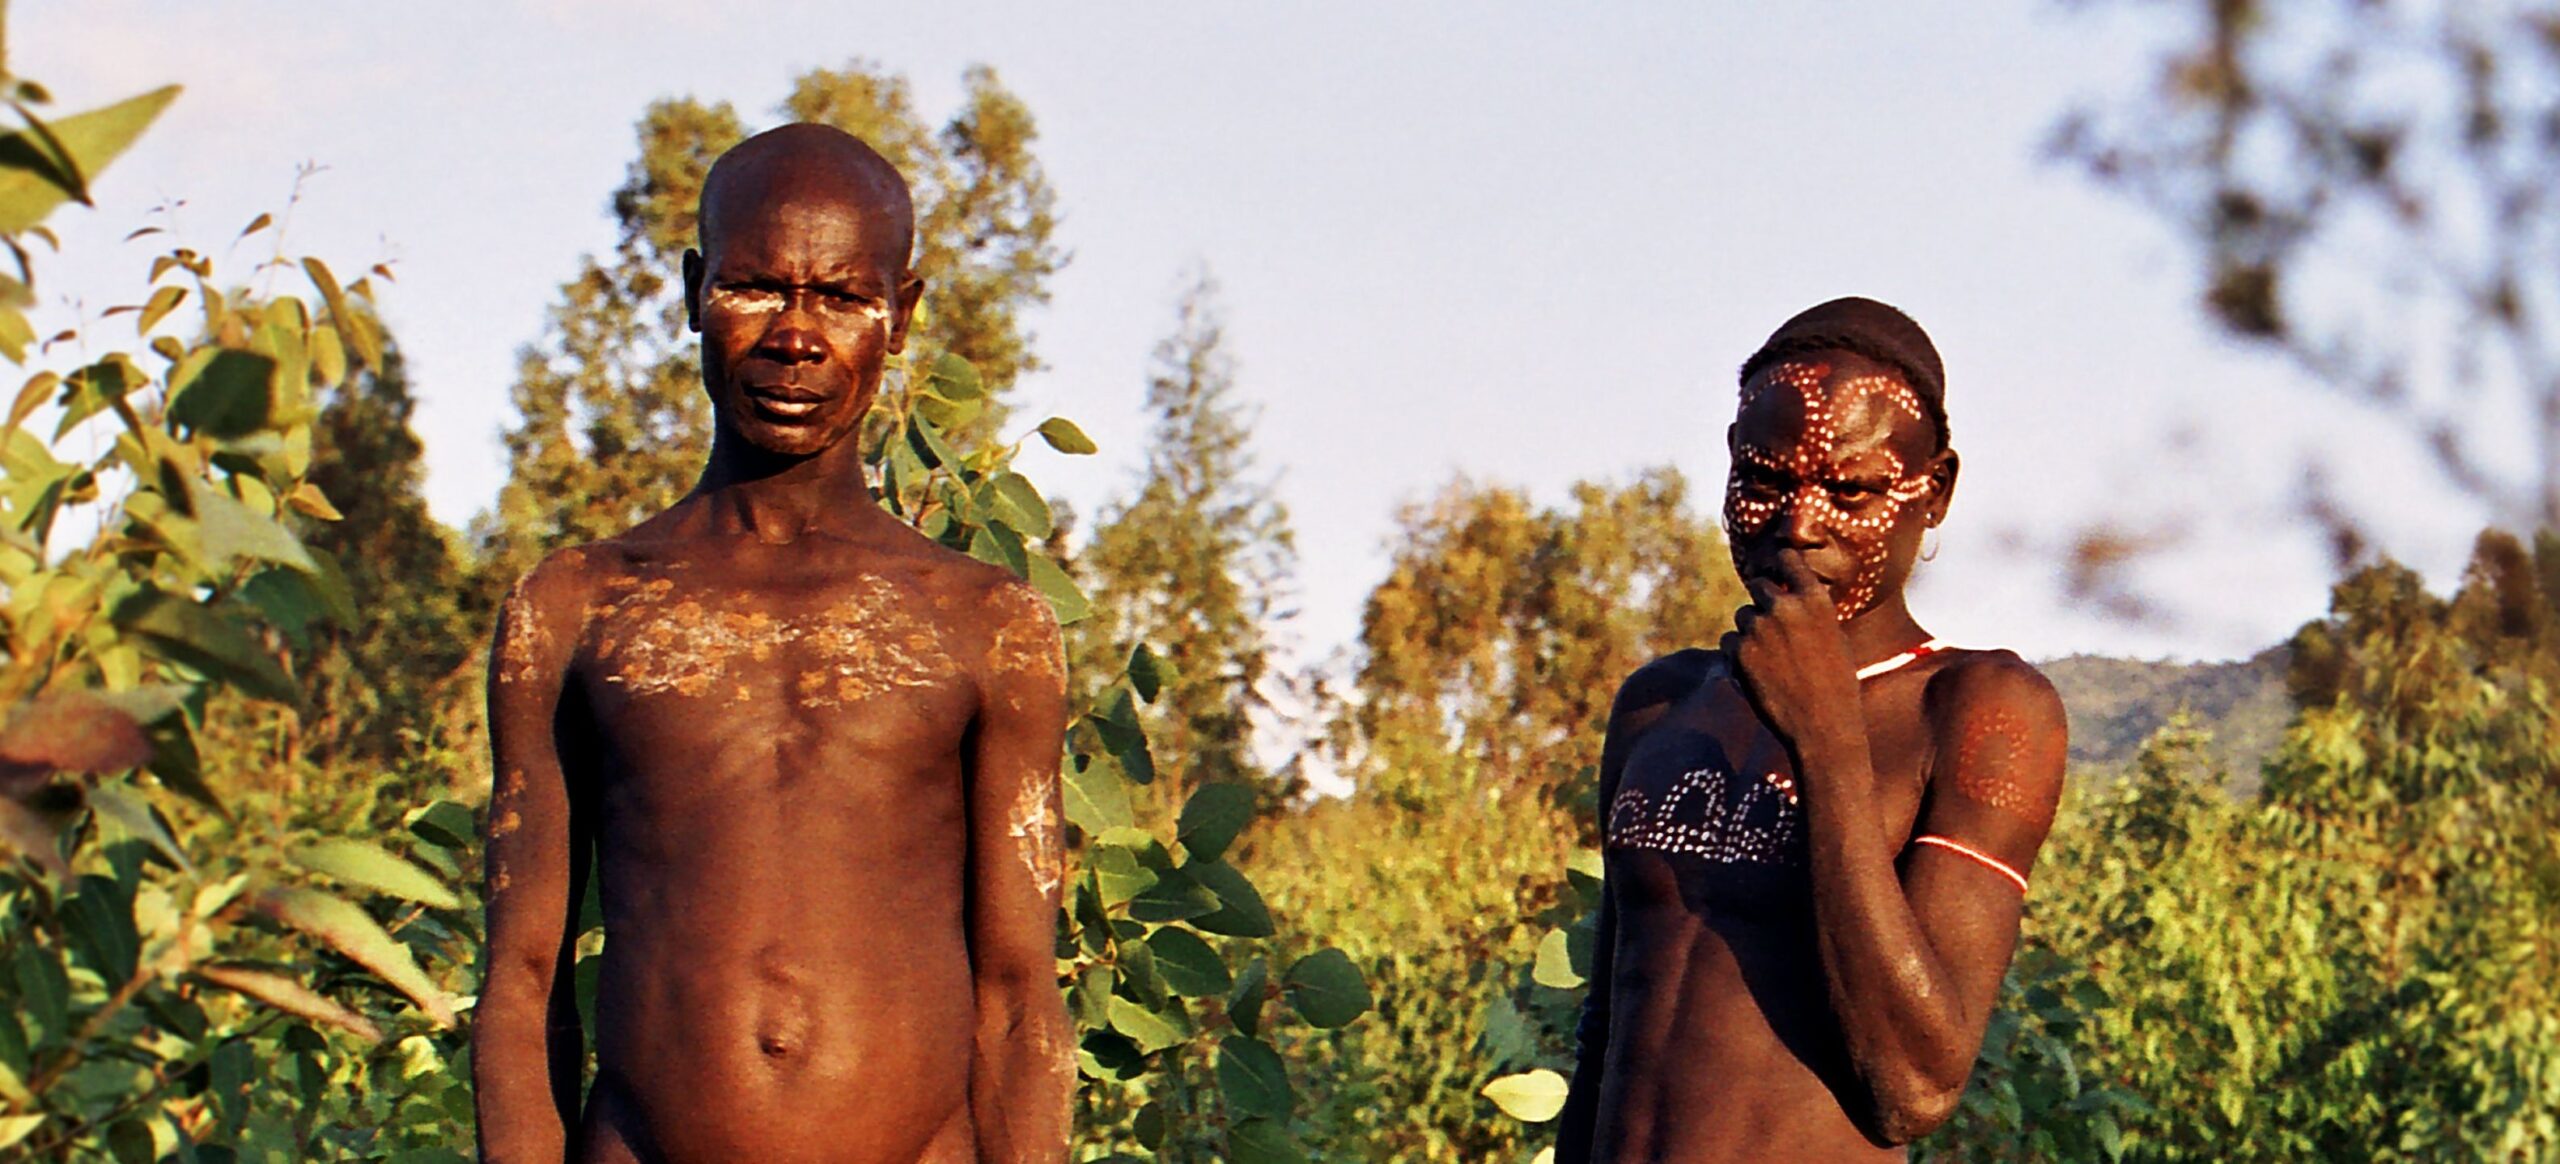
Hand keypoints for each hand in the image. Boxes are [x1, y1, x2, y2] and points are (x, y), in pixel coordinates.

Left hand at [1721, 549, 1862, 761]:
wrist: (1823, 726)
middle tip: (1771, 627)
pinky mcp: (1738, 650)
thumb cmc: (1836, 685)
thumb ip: (1808, 613)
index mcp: (1815, 599)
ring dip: (1750, 631)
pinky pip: (1729, 641)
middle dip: (1762, 602)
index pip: (1787, 559)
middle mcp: (1785, 606)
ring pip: (1742, 616)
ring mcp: (1759, 627)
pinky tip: (1758, 674)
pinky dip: (1737, 654)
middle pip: (1758, 586)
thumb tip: (1786, 596)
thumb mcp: (1833, 638)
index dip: (1779, 564)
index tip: (1776, 570)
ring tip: (1772, 662)